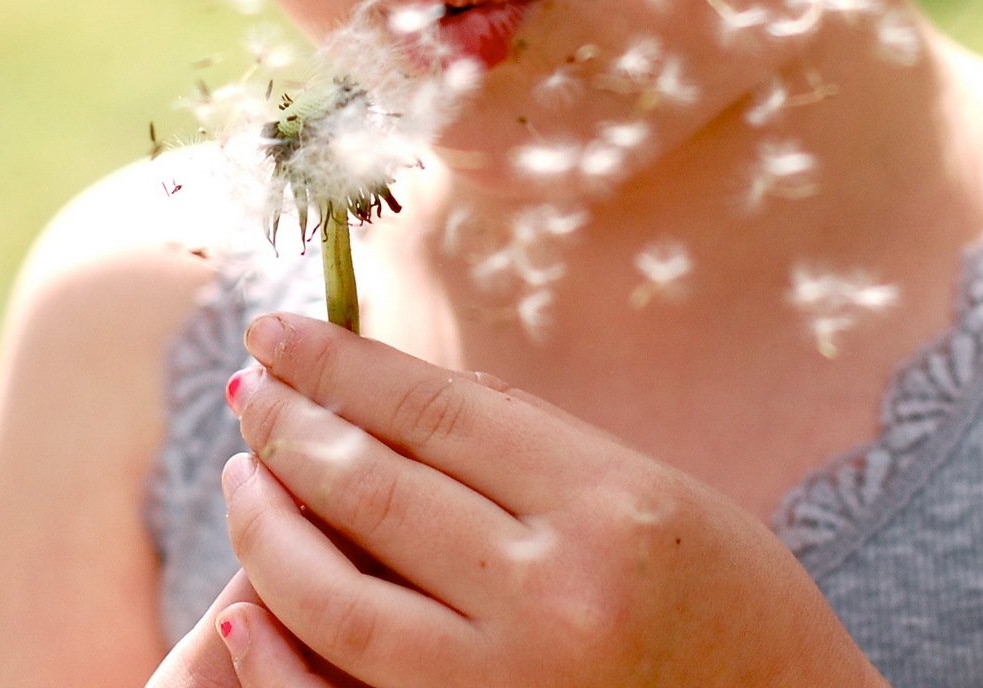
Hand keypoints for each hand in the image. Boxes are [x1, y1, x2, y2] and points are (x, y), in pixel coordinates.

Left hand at [215, 312, 886, 687]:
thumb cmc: (741, 615)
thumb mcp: (666, 502)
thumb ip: (541, 452)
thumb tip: (409, 396)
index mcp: (609, 506)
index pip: (434, 410)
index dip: (341, 364)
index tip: (280, 330)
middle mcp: (554, 594)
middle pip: (376, 489)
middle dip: (291, 427)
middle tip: (247, 387)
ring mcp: (510, 686)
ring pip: (338, 596)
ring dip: (268, 527)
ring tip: (240, 477)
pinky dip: (279, 657)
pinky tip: (244, 608)